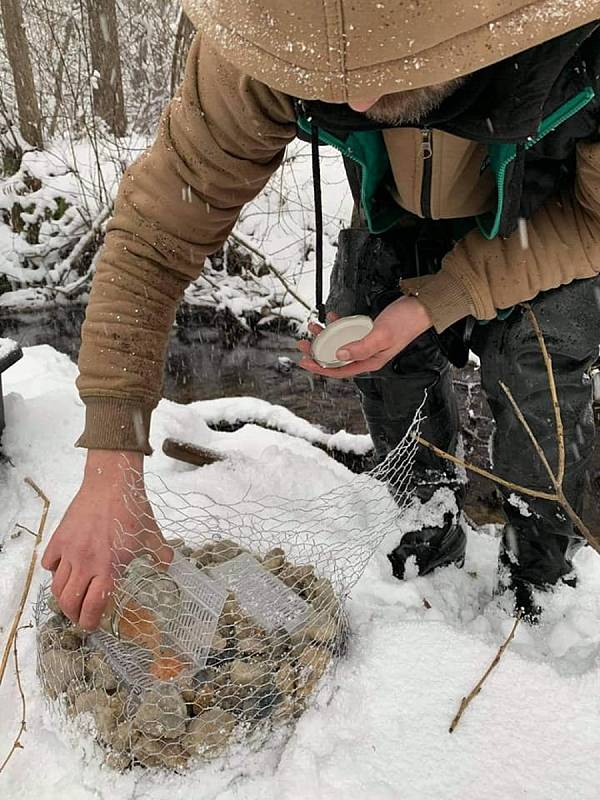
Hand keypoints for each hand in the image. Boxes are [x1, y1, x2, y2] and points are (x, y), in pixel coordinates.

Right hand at [41, 450, 172, 630]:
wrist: (112, 483)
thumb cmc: (134, 510)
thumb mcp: (153, 536)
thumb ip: (161, 555)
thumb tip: (167, 567)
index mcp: (109, 568)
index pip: (93, 606)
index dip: (90, 622)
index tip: (92, 625)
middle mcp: (86, 564)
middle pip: (69, 603)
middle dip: (74, 615)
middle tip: (80, 615)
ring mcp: (70, 551)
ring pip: (56, 587)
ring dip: (63, 597)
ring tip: (72, 596)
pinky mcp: (59, 539)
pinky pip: (49, 564)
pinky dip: (54, 571)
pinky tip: (65, 569)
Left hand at [297, 296, 431, 378]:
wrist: (421, 306)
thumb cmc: (406, 322)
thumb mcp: (381, 335)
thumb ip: (360, 347)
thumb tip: (338, 355)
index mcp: (371, 361)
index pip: (340, 370)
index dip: (320, 367)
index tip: (304, 361)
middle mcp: (367, 354)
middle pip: (336, 357)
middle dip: (317, 351)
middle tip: (302, 343)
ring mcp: (367, 342)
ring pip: (340, 342)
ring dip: (325, 335)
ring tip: (313, 326)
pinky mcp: (368, 330)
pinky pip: (348, 330)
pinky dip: (338, 324)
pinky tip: (331, 316)